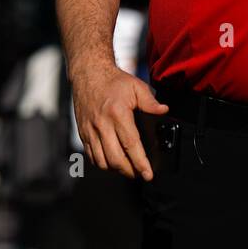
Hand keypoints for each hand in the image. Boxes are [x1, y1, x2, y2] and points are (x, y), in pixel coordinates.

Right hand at [72, 63, 167, 179]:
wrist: (88, 74)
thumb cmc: (113, 81)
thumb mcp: (136, 87)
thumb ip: (150, 102)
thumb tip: (164, 111)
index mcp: (117, 114)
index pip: (131, 145)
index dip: (140, 162)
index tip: (148, 174)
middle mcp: (102, 124)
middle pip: (115, 158)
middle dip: (129, 171)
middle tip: (140, 174)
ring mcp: (90, 130)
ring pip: (101, 160)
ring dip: (115, 169)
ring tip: (128, 170)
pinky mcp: (83, 133)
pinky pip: (91, 155)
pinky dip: (102, 163)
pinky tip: (112, 162)